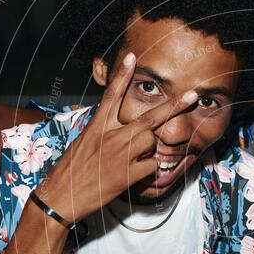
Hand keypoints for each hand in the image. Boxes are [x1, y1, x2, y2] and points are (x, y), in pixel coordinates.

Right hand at [35, 52, 197, 222]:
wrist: (61, 197)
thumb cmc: (70, 170)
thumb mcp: (83, 142)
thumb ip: (103, 131)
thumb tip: (122, 127)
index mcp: (96, 126)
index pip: (111, 95)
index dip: (122, 75)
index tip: (132, 56)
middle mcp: (110, 136)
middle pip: (148, 117)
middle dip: (173, 106)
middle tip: (192, 95)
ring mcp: (121, 155)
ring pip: (151, 142)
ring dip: (148, 149)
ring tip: (129, 159)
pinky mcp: (128, 174)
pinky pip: (151, 166)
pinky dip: (147, 171)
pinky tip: (132, 175)